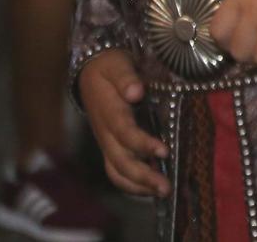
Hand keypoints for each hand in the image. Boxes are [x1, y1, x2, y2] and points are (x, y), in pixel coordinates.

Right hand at [78, 49, 168, 197]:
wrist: (89, 71)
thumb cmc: (108, 66)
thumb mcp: (116, 64)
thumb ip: (125, 77)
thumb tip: (136, 92)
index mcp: (109, 112)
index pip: (125, 133)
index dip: (143, 144)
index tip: (164, 151)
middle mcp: (105, 133)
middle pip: (121, 161)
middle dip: (143, 177)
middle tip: (166, 187)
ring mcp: (106, 143)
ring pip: (117, 171)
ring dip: (138, 186)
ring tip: (162, 193)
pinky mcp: (110, 147)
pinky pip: (116, 171)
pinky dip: (131, 184)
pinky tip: (150, 189)